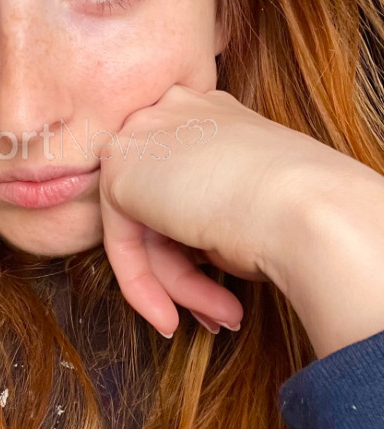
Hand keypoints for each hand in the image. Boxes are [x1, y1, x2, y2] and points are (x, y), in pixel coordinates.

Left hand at [98, 83, 342, 336]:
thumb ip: (205, 207)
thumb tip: (182, 249)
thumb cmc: (299, 209)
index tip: (220, 274)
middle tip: (221, 310)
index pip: (186, 180)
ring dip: (181, 285)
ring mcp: (142, 135)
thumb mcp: (249, 196)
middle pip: (162, 206)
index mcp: (208, 110)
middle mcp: (171, 112)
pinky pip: (123, 244)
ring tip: (220, 316)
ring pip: (145, 229)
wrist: (309, 209)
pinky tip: (172, 318)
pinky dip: (143, 286)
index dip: (199, 238)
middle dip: (188, 269)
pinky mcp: (119, 170)